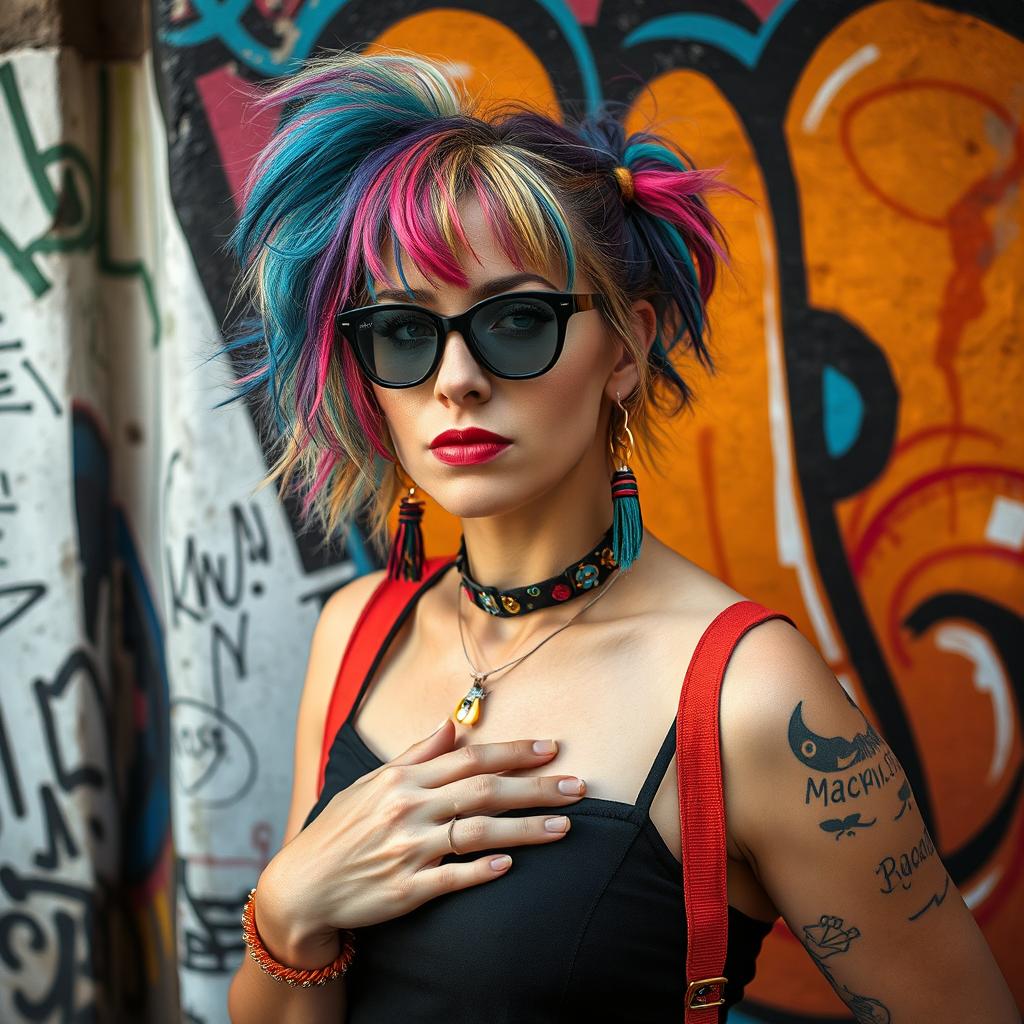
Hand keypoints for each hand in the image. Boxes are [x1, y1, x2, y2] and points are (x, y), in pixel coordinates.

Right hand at [257, 717, 585, 941]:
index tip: (552, 748)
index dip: (515, 752)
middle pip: (483, 790)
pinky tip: (510, 866)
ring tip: (564, 826)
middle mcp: (408, 808)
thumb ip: (416, 753)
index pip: (470, 757)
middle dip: (536, 786)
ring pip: (477, 832)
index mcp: (403, 778)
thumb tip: (451, 725)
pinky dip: (482, 870)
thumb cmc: (340, 829)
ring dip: (525, 828)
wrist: (301, 885)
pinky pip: (451, 877)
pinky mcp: (406, 890)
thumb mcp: (372, 782)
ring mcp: (408, 850)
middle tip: (578, 785)